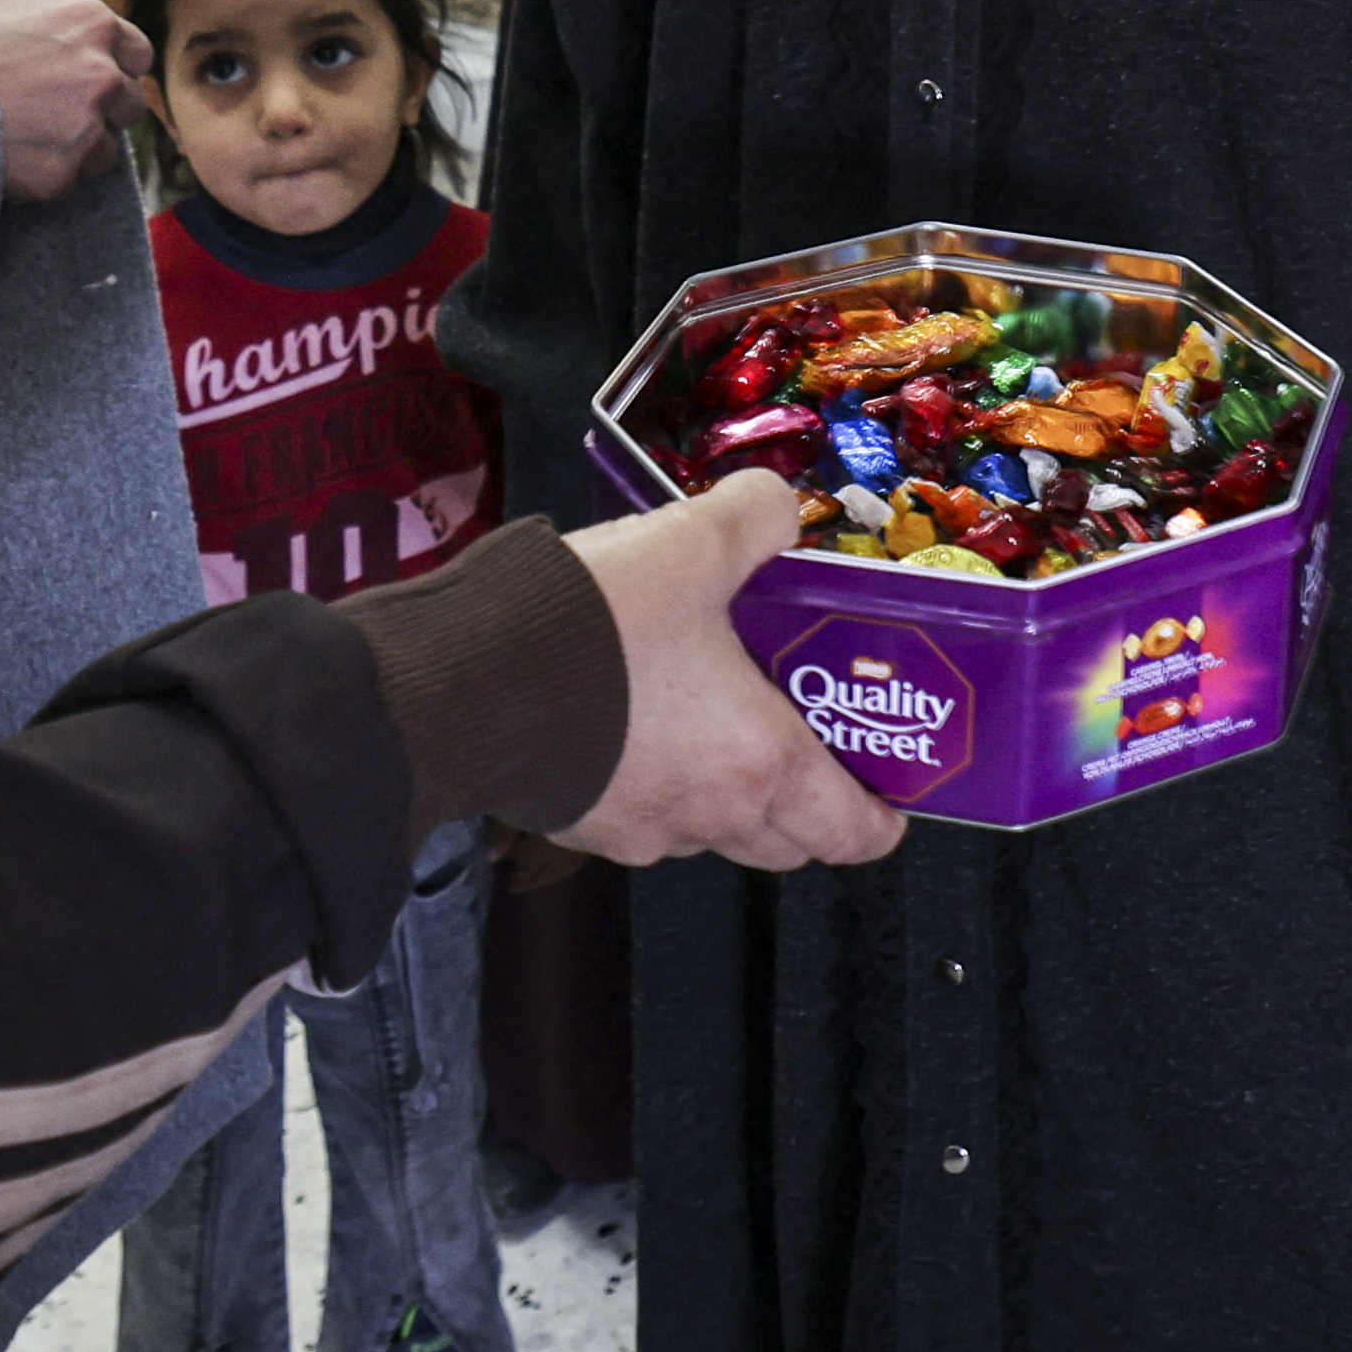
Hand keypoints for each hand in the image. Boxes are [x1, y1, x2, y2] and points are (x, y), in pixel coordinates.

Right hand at [0, 0, 144, 206]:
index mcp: (91, 24)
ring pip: (108, 149)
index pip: (138, 54)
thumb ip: (38, 9)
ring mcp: (86, 128)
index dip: (117, 66)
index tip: (98, 76)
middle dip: (104, 109)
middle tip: (64, 112)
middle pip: (130, 104)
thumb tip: (43, 19)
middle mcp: (101, 75)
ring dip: (82, 147)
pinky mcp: (63, 172)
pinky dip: (51, 174)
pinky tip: (17, 160)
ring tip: (35, 140)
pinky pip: (72, 179)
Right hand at [551, 472, 909, 875]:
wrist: (461, 679)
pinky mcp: (578, 826)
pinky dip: (653, 786)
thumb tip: (775, 509)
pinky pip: (639, 820)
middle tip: (810, 748)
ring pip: (708, 832)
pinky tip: (634, 724)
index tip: (889, 803)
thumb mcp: (689, 542)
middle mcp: (706, 814)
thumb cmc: (586, 629)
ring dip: (723, 793)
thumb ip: (753, 519)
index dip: (880, 820)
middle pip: (784, 841)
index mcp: (760, 763)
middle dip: (808, 806)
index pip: (849, 832)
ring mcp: (638, 830)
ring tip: (712, 721)